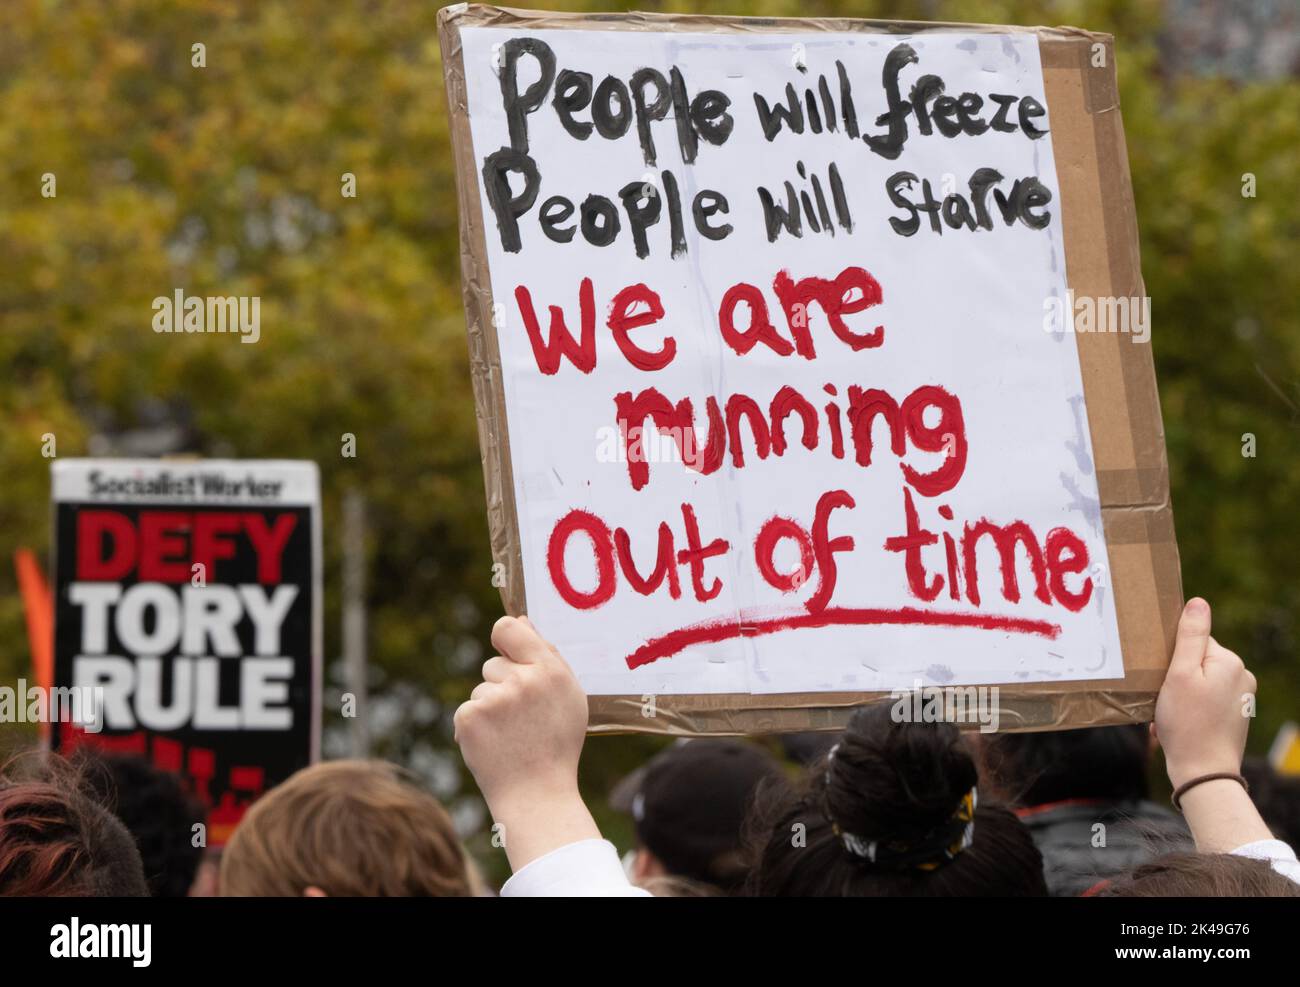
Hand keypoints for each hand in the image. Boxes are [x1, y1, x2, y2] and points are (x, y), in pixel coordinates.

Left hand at [453, 615, 596, 870]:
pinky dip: (476, 726)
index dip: (505, 637)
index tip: (507, 649)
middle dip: (502, 684)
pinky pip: (468, 708)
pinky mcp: (469, 717)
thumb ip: (548, 657)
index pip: (509, 628)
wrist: (537, 795)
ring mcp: (494, 698)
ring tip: (511, 735)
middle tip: (521, 718)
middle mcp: (523, 680)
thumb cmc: (556, 746)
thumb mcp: (569, 698)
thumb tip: (521, 621)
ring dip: (490, 706)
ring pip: (481, 688)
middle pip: (494, 663)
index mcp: (551, 670)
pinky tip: (494, 744)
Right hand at [1154, 597, 1256, 789]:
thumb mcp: (1180, 674)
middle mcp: (1241, 676)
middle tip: (1164, 697)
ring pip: (1200, 680)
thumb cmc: (1187, 723)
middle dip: (1176, 675)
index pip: (1195, 640)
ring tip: (1170, 712)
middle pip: (1197, 660)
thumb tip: (1198, 602)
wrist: (1204, 772)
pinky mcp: (1235, 714)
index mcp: (1230, 662)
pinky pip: (1206, 699)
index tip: (1164, 676)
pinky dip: (1189, 707)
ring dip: (1180, 692)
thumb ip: (1190, 636)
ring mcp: (1241, 697)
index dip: (1173, 656)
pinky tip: (1179, 722)